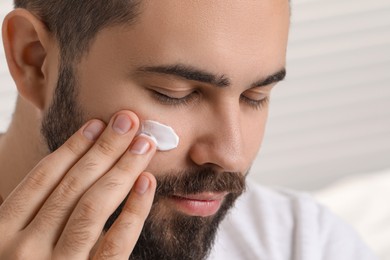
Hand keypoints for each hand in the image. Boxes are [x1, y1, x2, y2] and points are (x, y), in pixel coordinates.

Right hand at [0, 110, 156, 258]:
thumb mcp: (15, 244)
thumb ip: (35, 218)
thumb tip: (76, 168)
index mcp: (0, 233)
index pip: (42, 179)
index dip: (72, 147)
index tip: (97, 124)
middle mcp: (23, 248)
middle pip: (71, 186)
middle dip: (104, 148)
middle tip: (129, 120)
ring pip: (93, 206)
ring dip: (122, 169)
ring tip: (143, 143)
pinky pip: (116, 243)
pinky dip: (134, 210)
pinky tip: (146, 182)